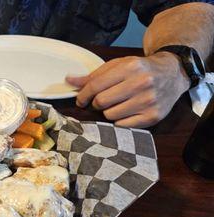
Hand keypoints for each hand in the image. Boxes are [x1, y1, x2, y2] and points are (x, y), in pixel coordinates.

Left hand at [66, 52, 190, 127]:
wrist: (172, 74)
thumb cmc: (140, 69)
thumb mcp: (118, 65)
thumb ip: (94, 75)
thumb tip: (69, 80)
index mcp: (130, 68)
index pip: (95, 86)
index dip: (83, 95)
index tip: (81, 100)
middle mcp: (141, 83)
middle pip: (101, 102)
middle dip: (96, 103)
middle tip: (101, 100)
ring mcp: (148, 101)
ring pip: (110, 115)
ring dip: (108, 112)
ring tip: (117, 104)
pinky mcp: (153, 116)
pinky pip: (123, 125)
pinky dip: (119, 120)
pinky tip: (126, 111)